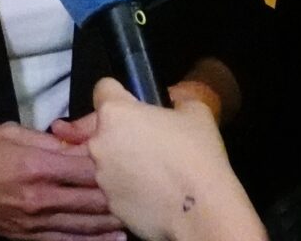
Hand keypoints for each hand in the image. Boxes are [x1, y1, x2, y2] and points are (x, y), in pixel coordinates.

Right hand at [0, 122, 124, 239]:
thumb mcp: (9, 132)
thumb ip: (46, 139)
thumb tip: (76, 142)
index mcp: (36, 164)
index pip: (86, 166)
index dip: (109, 164)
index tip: (128, 159)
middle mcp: (39, 196)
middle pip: (90, 199)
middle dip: (116, 195)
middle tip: (140, 190)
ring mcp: (32, 221)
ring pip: (82, 224)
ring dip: (109, 222)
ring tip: (134, 219)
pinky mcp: (25, 237)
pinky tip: (109, 239)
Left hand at [80, 79, 265, 240]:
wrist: (201, 211)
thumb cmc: (197, 154)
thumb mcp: (196, 112)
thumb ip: (176, 103)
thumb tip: (172, 108)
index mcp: (115, 113)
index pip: (103, 88)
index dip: (121, 94)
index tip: (137, 105)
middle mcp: (99, 143)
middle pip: (104, 129)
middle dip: (123, 133)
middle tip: (152, 143)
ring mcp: (101, 176)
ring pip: (108, 161)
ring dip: (124, 162)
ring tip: (155, 173)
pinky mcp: (110, 204)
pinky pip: (117, 188)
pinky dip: (130, 189)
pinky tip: (154, 193)